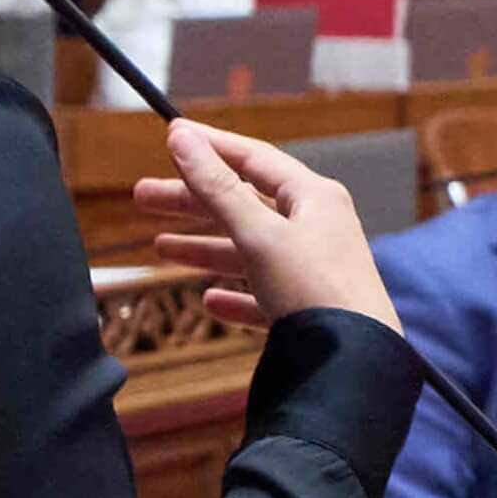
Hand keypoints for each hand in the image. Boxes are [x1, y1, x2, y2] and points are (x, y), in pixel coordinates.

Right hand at [143, 120, 396, 334]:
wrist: (354, 362)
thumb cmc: (315, 289)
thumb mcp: (258, 233)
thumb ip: (218, 188)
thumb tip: (182, 137)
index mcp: (314, 198)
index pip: (254, 157)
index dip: (210, 145)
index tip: (171, 135)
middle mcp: (318, 227)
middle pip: (244, 204)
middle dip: (192, 201)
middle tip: (142, 196)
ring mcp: (316, 270)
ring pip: (250, 250)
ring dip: (205, 248)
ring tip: (161, 247)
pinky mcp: (311, 310)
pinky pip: (265, 295)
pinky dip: (236, 295)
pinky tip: (211, 302)